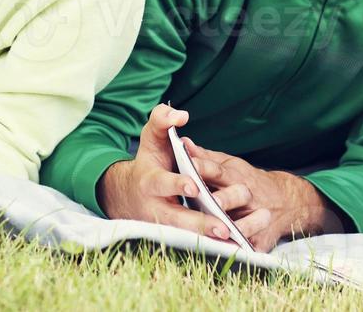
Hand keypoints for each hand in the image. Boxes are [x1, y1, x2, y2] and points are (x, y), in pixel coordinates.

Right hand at [97, 105, 236, 241]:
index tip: (194, 185)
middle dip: (199, 224)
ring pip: (186, 237)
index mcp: (149, 182)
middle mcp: (155, 207)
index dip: (176, 184)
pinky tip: (233, 247)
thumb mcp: (150, 137)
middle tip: (222, 227)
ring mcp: (164, 226)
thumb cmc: (148, 161)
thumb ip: (161, 120)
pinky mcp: (173, 237)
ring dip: (209, 240)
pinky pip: (193, 244)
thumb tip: (181, 115)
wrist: (129, 193)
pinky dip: (210, 247)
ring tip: (233, 240)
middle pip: (177, 219)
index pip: (162, 183)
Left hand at [182, 138, 341, 251]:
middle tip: (211, 200)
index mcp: (236, 176)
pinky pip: (254, 246)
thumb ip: (206, 158)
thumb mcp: (230, 166)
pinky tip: (235, 253)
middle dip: (224, 198)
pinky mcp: (261, 240)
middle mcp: (248, 196)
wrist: (285, 202)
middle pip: (237, 195)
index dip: (204, 167)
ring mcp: (257, 217)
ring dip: (238, 227)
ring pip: (248, 223)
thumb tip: (183, 143)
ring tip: (224, 231)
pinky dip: (245, 249)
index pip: (218, 170)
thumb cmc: (246, 181)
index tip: (189, 163)